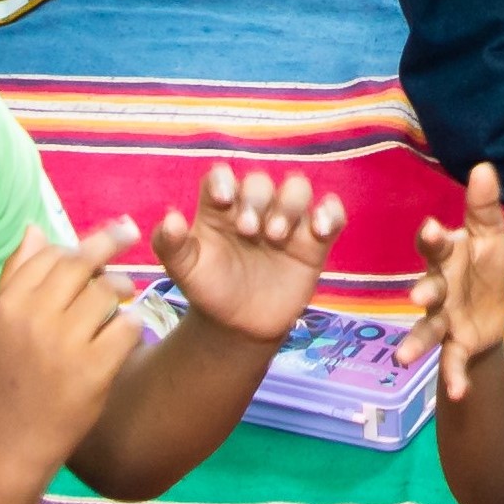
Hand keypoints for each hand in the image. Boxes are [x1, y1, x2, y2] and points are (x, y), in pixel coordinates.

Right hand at [0, 215, 153, 451]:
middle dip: (111, 244)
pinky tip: (123, 334)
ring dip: (121, 290)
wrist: (14, 438)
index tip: (108, 231)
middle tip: (130, 233)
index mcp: (10, 304)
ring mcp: (65, 344)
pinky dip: (131, 326)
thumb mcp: (2, 323)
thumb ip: (16, 275)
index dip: (83, 241)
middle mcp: (35, 318)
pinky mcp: (94, 369)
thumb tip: (36, 229)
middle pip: (82, 264)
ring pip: (108, 292)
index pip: (52, 254)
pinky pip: (126, 327)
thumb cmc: (12, 375)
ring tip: (120, 300)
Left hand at [151, 164, 343, 340]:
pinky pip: (332, 215)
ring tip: (276, 236)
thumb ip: (171, 245)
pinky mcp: (313, 241)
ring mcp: (286, 222)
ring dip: (289, 204)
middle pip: (261, 181)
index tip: (224, 199)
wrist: (239, 326)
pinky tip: (319, 230)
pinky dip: (331, 213)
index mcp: (219, 208)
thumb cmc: (210, 289)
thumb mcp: (184, 271)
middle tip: (249, 231)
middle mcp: (254, 208)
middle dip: (257, 199)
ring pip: (297, 189)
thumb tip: (172, 219)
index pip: (222, 177)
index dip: (224, 180)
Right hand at [417, 163, 503, 403]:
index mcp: (445, 257)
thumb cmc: (484, 264)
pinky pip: (451, 361)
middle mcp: (438, 288)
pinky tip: (457, 393)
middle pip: (427, 288)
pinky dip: (453, 378)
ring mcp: (443, 318)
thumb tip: (482, 166)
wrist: (492, 306)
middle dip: (422, 290)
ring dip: (414, 343)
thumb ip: (484, 206)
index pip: (434, 245)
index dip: (433, 238)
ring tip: (402, 359)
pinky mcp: (456, 344)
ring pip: (426, 330)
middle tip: (417, 296)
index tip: (434, 229)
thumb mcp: (491, 234)